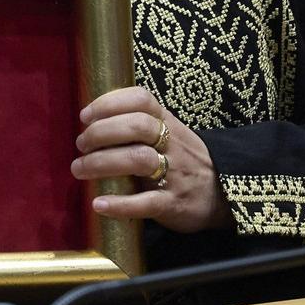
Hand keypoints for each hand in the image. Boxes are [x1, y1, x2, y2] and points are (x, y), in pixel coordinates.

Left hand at [71, 86, 228, 233]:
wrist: (224, 195)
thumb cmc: (185, 161)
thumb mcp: (169, 134)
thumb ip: (139, 126)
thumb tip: (92, 122)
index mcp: (168, 123)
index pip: (142, 100)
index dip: (110, 103)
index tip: (86, 115)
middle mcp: (172, 144)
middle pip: (138, 126)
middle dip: (102, 132)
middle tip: (81, 145)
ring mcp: (175, 174)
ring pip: (139, 160)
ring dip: (102, 163)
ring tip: (80, 170)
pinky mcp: (174, 204)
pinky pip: (147, 203)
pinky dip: (120, 204)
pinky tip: (99, 204)